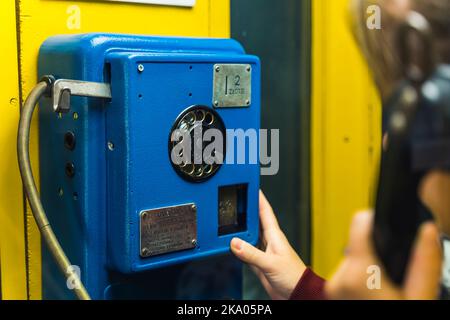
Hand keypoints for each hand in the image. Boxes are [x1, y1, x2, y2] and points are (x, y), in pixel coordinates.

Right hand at [230, 190, 306, 299]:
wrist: (297, 294)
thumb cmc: (294, 277)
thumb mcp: (270, 263)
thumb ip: (252, 253)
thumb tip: (234, 243)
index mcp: (275, 236)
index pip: (265, 211)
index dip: (259, 198)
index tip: (251, 186)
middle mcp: (269, 241)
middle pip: (255, 221)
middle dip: (246, 210)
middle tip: (236, 200)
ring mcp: (264, 252)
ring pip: (250, 235)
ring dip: (241, 229)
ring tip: (230, 219)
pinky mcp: (260, 263)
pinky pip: (246, 251)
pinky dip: (239, 248)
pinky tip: (233, 245)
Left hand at [326, 211, 441, 299]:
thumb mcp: (419, 297)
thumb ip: (424, 262)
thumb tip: (427, 231)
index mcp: (360, 273)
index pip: (359, 223)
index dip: (375, 220)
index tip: (386, 227)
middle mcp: (339, 278)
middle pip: (358, 246)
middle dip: (377, 255)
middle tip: (394, 277)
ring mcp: (332, 289)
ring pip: (353, 263)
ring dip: (369, 271)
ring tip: (386, 292)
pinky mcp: (330, 297)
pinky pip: (347, 278)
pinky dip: (361, 282)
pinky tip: (375, 296)